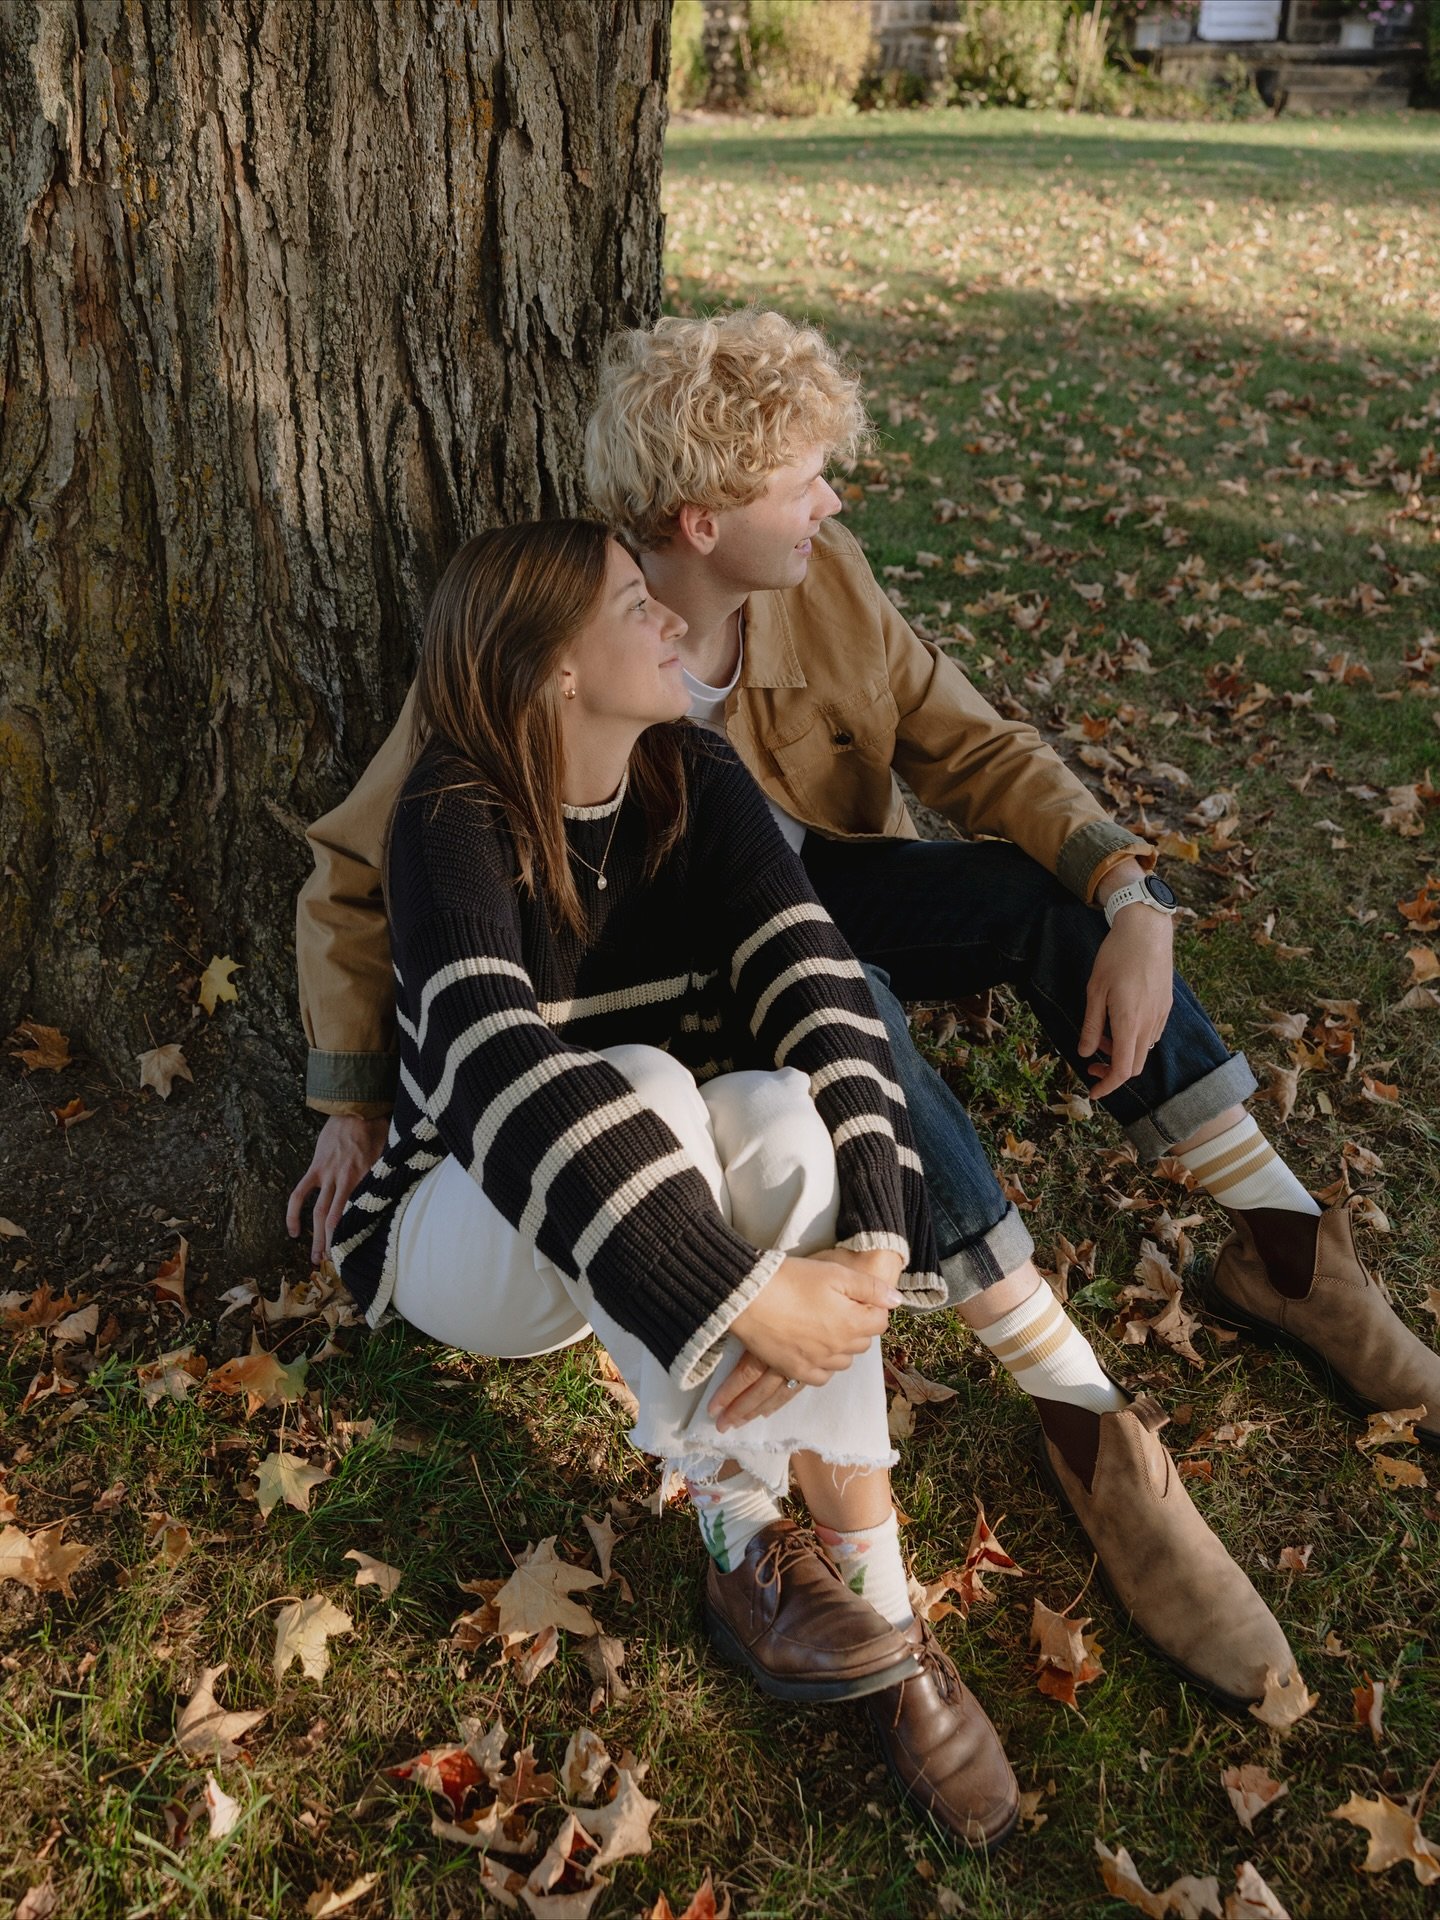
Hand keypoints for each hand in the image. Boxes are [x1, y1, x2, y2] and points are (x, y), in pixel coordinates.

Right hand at [285, 1114, 390, 1262]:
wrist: (356, 1107)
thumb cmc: (379, 1130)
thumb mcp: (391, 1155)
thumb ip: (390, 1177)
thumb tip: (401, 1196)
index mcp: (368, 1179)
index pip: (362, 1215)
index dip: (358, 1237)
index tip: (360, 1255)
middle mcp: (347, 1180)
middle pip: (337, 1220)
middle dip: (334, 1246)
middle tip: (334, 1267)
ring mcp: (328, 1175)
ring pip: (319, 1213)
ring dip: (316, 1238)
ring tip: (315, 1259)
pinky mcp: (315, 1168)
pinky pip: (299, 1194)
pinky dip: (293, 1214)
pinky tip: (293, 1231)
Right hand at [707, 1252, 902, 1429]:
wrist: (749, 1296)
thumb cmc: (793, 1279)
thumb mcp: (835, 1274)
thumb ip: (871, 1288)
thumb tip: (897, 1301)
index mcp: (852, 1324)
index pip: (879, 1323)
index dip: (871, 1308)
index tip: (856, 1298)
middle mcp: (839, 1349)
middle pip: (861, 1343)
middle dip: (856, 1327)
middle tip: (837, 1309)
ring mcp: (817, 1363)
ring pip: (843, 1362)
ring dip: (840, 1347)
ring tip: (823, 1327)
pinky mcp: (795, 1370)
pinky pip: (820, 1377)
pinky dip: (822, 1366)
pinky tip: (813, 1350)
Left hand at [1079, 907, 1173, 1098]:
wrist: (1147, 931)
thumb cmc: (1116, 957)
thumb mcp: (1094, 991)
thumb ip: (1091, 1025)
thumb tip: (1084, 1052)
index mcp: (1130, 1023)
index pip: (1122, 1070)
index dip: (1107, 1086)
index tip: (1092, 1092)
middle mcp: (1149, 1024)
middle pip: (1134, 1065)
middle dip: (1111, 1072)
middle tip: (1090, 1064)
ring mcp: (1160, 1016)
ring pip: (1142, 1051)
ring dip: (1121, 1053)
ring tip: (1100, 1036)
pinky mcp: (1165, 1007)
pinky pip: (1150, 1035)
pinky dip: (1133, 1040)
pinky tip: (1118, 1023)